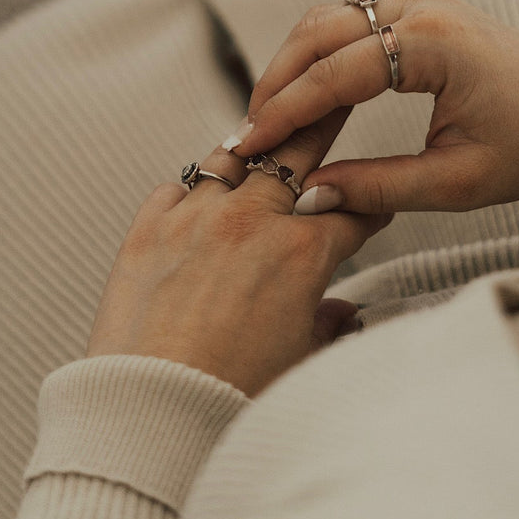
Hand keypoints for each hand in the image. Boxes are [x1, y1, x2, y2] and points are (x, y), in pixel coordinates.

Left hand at [86, 106, 393, 396]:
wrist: (150, 414)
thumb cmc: (228, 403)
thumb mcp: (301, 366)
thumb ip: (327, 329)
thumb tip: (340, 316)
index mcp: (301, 254)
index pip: (348, 210)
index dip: (366, 206)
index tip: (373, 202)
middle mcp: (249, 221)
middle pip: (296, 157)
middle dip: (321, 131)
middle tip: (334, 103)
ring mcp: (194, 219)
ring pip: (232, 160)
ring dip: (255, 150)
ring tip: (267, 131)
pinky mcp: (145, 230)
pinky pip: (175, 188)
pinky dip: (191, 189)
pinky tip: (198, 193)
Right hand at [225, 0, 518, 215]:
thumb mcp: (456, 182)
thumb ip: (377, 188)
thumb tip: (308, 196)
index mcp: (432, 43)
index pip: (334, 74)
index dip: (284, 112)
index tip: (248, 147)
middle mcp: (419, 5)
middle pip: (317, 33)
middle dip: (274, 83)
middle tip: (246, 134)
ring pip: (325, 20)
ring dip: (290, 64)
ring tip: (265, 118)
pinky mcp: (416, 5)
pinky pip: (347, 21)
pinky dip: (316, 54)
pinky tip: (299, 95)